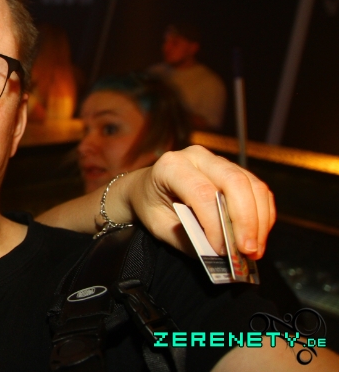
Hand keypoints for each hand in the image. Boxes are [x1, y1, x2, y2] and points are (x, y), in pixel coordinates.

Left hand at [117, 145, 274, 258]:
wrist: (147, 188)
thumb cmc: (151, 205)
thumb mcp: (158, 225)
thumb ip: (185, 239)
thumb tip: (218, 254)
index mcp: (171, 166)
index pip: (202, 192)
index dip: (216, 224)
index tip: (222, 251)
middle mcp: (197, 156)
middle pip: (234, 183)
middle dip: (246, 221)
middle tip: (248, 252)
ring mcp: (218, 160)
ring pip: (252, 186)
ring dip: (259, 221)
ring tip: (255, 250)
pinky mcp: (234, 169)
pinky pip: (258, 190)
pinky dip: (263, 215)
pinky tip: (257, 237)